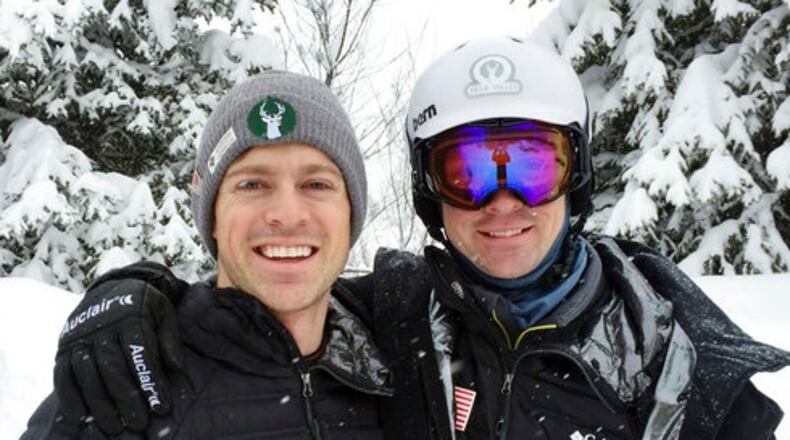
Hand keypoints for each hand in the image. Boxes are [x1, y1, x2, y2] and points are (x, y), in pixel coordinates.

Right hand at [54, 262, 186, 433]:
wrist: (112, 287)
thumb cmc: (145, 306)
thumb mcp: (163, 312)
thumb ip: (170, 340)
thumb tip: (177, 369)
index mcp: (131, 315)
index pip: (140, 351)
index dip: (150, 380)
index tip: (161, 406)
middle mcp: (102, 325)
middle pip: (112, 366)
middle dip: (127, 398)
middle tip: (140, 423)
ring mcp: (79, 336)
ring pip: (86, 373)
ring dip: (99, 404)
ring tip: (115, 427)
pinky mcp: (63, 347)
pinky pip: (62, 375)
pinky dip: (70, 398)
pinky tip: (81, 419)